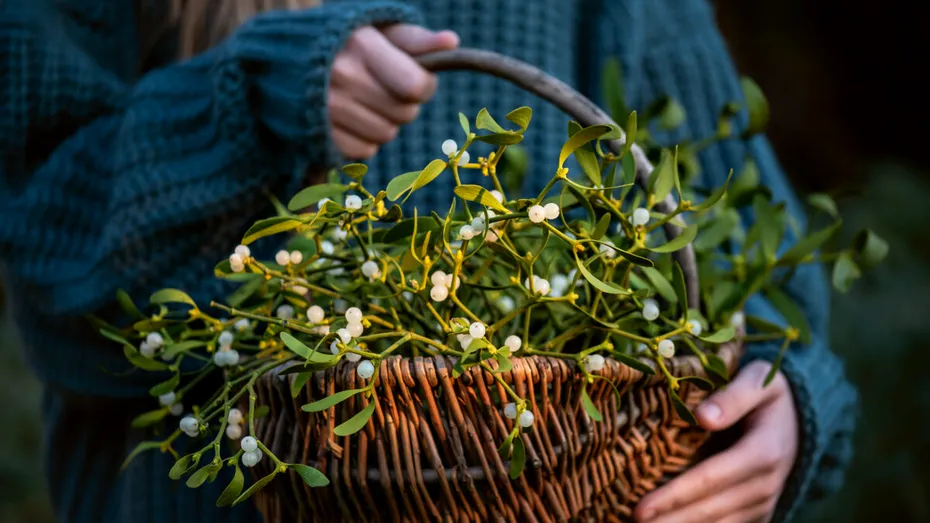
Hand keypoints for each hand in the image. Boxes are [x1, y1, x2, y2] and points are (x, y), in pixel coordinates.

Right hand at [329, 24, 458, 158]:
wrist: (288, 58)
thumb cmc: (346, 42)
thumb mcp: (379, 31)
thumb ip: (416, 39)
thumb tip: (451, 42)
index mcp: (361, 45)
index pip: (415, 86)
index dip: (424, 86)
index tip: (416, 77)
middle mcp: (341, 77)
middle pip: (404, 114)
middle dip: (404, 104)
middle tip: (386, 88)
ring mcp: (326, 108)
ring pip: (386, 134)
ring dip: (385, 122)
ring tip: (367, 102)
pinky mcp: (318, 133)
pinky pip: (364, 151)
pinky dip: (364, 139)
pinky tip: (352, 119)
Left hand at [634, 361, 798, 522]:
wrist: (802, 418)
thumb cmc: (769, 394)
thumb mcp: (759, 382)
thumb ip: (734, 396)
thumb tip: (703, 417)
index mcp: (762, 452)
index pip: (710, 478)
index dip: (674, 495)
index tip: (640, 507)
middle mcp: (764, 485)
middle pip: (709, 510)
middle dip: (669, 520)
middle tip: (631, 522)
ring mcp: (762, 502)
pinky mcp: (757, 512)